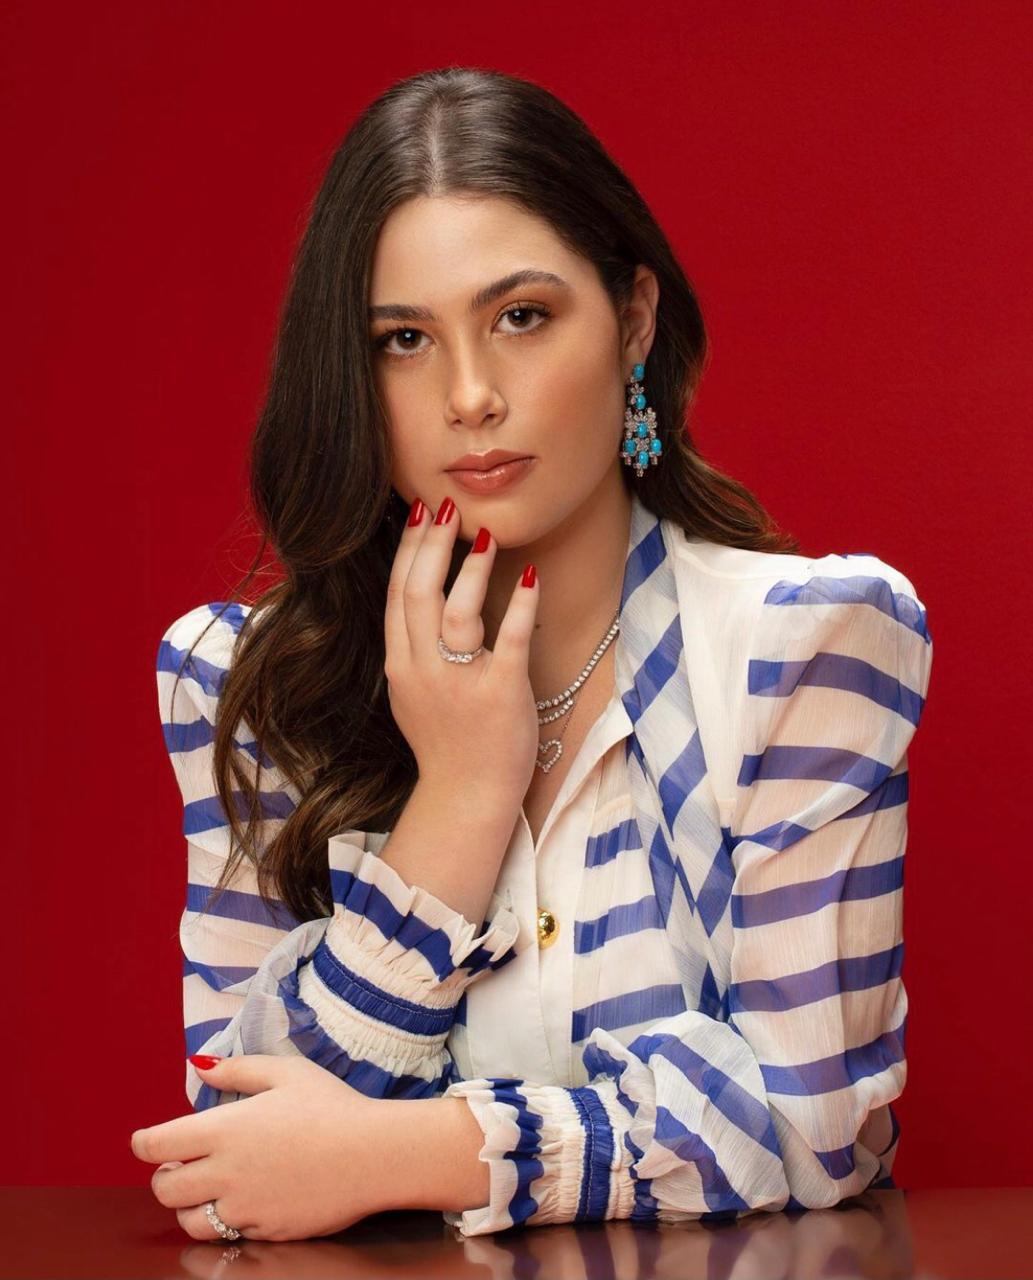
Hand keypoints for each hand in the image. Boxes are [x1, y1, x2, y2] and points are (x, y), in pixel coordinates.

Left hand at [130, 1055, 390, 1241]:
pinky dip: (225, 1220)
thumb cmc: (332, 1106)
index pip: (159, 1143)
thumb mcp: (287, 1072)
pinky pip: (227, 1234)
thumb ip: (238, 1068)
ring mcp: (244, 1208)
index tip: (144, 1141)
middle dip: (164, 1177)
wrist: (373, 1155)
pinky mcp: (264, 1231)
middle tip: (181, 1165)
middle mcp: (226, 1172)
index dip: (143, 1143)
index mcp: (225, 1129)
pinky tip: (245, 1200)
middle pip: (165, 1189)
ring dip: (189, 1205)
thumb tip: (200, 1065)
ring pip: (189, 1220)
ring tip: (208, 1188)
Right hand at [384, 494, 540, 800]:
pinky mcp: (500, 694)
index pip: (397, 594)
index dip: (406, 549)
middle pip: (418, 593)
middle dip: (430, 543)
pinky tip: (531, 576)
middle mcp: (424, 669)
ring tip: (486, 533)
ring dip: (471, 568)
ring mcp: (460, 682)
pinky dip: (520, 605)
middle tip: (446, 506)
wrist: (468, 795)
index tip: (417, 513)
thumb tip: (419, 595)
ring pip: (457, 612)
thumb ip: (412, 647)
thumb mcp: (412, 692)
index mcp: (400, 665)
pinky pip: (509, 640)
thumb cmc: (446, 741)